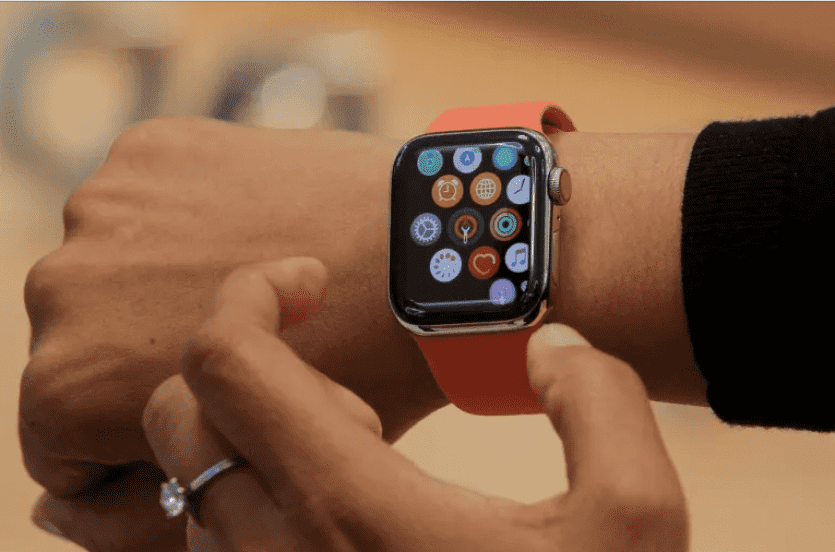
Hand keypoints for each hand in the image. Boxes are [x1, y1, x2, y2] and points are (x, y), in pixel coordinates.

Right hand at [22, 118, 445, 551]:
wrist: (422, 260)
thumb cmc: (348, 382)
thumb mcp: (239, 470)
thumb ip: (134, 512)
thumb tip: (53, 513)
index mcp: (64, 389)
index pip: (59, 442)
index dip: (132, 439)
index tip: (197, 418)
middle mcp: (58, 291)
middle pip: (84, 345)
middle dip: (144, 355)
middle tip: (236, 351)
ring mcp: (102, 206)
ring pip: (117, 267)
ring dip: (162, 280)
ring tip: (247, 284)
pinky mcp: (151, 146)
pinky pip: (153, 199)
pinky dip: (189, 215)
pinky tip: (254, 229)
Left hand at [139, 258, 688, 551]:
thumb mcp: (636, 522)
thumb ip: (604, 406)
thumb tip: (554, 351)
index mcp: (351, 508)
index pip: (226, 362)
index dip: (250, 291)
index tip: (308, 281)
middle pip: (180, 414)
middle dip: (251, 368)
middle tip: (350, 395)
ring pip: (192, 482)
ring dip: (256, 440)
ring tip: (361, 463)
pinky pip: (216, 541)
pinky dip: (255, 497)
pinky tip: (347, 521)